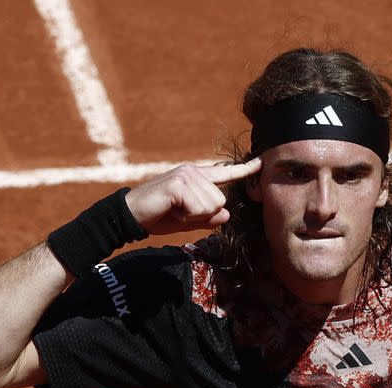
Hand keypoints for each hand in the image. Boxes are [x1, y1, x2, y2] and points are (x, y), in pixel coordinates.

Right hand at [124, 158, 260, 234]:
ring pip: (211, 205)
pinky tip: (171, 209)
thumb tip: (226, 214)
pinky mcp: (179, 183)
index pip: (225, 174)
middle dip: (202, 214)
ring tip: (174, 210)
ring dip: (193, 216)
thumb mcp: (188, 220)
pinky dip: (186, 216)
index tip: (261, 162)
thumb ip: (208, 218)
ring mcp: (186, 175)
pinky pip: (198, 208)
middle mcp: (193, 172)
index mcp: (197, 177)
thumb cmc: (159, 216)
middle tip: (180, 212)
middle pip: (220, 201)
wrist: (131, 216)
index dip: (244, 170)